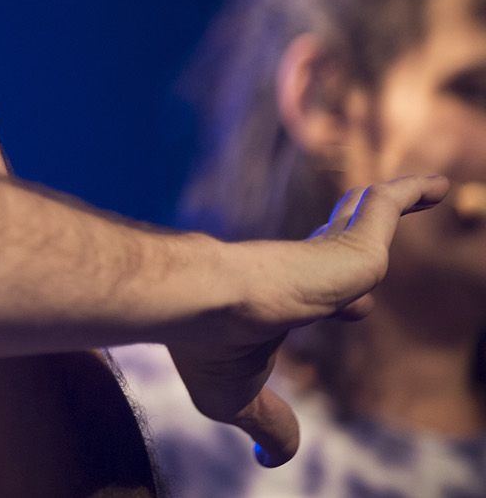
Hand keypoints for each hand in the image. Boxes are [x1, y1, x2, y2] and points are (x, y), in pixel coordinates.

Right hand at [167, 174, 449, 466]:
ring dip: (391, 205)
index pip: (317, 299)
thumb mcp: (237, 399)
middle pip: (339, 251)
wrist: (204, 303)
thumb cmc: (208, 347)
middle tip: (370, 219)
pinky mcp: (353, 249)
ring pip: (368, 223)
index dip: (342, 306)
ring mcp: (324, 257)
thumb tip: (274, 460)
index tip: (355, 311)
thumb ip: (269, 424)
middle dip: (355, 239)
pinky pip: (389, 210)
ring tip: (429, 188)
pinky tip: (443, 188)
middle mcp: (297, 272)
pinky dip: (413, 195)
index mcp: (274, 303)